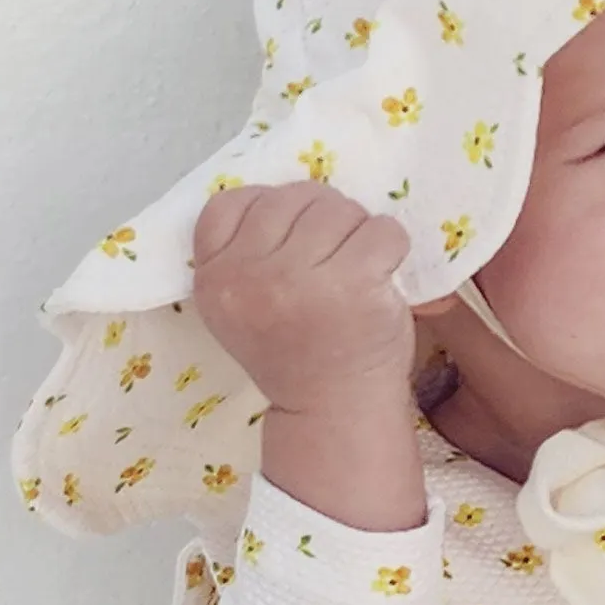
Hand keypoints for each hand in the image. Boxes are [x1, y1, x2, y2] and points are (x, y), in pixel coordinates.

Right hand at [191, 183, 416, 416]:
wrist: (334, 409)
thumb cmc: (299, 350)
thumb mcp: (245, 302)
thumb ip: (249, 252)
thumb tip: (294, 195)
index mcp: (213, 276)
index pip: (230, 202)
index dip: (270, 212)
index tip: (291, 245)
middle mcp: (246, 276)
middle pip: (292, 196)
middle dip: (322, 219)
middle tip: (334, 259)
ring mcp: (298, 279)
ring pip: (338, 208)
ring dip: (357, 231)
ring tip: (355, 269)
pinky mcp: (352, 283)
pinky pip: (382, 229)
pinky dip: (391, 245)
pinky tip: (382, 275)